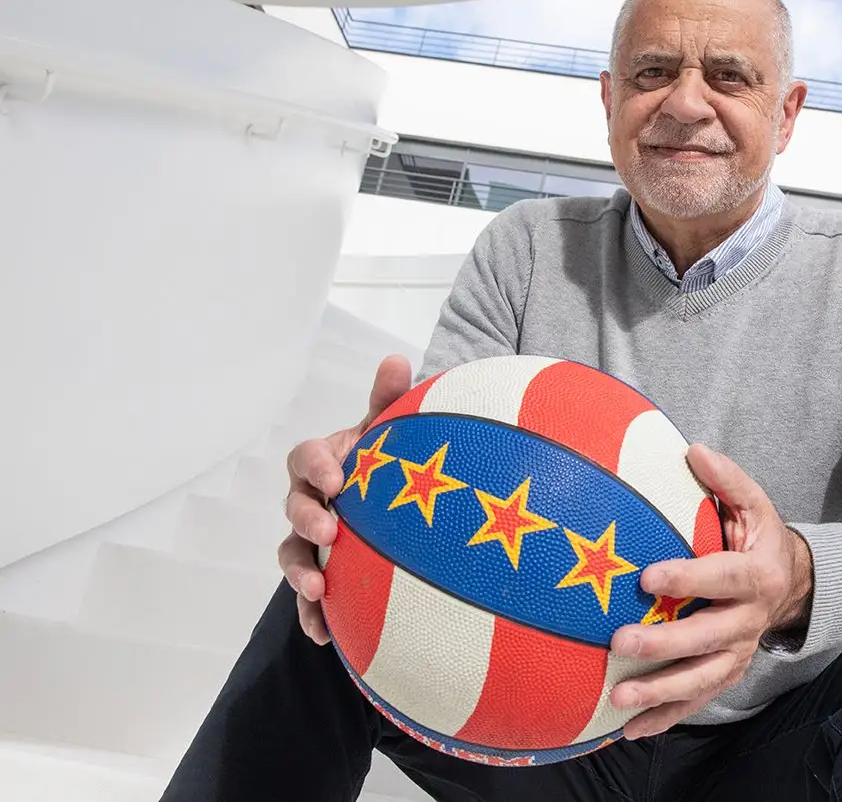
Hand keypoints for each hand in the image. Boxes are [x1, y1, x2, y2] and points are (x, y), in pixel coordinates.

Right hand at [277, 354, 411, 643]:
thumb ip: (390, 399)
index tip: (337, 477)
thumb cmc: (389, 460)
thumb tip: (396, 357)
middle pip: (294, 508)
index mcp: (324, 462)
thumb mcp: (392, 430)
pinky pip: (309, 597)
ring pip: (292, 555)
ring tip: (318, 589)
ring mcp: (312, 540)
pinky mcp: (322, 574)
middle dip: (306, 519)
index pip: (306, 458)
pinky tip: (325, 636)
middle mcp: (310, 500)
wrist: (396, 502)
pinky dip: (312, 615)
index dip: (316, 466)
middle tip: (329, 530)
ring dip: (299, 573)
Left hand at [607, 444, 813, 738]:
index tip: (646, 577)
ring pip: (702, 679)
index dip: (686, 578)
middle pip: (708, 638)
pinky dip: (667, 718)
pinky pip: (698, 700)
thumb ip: (727, 480)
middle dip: (665, 645)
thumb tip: (693, 450)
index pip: (722, 578)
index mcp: (756, 574)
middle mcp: (750, 619)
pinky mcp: (728, 673)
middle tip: (620, 642)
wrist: (794, 584)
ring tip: (620, 700)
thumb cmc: (760, 538)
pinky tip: (631, 731)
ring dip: (661, 692)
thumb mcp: (755, 503)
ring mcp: (739, 652)